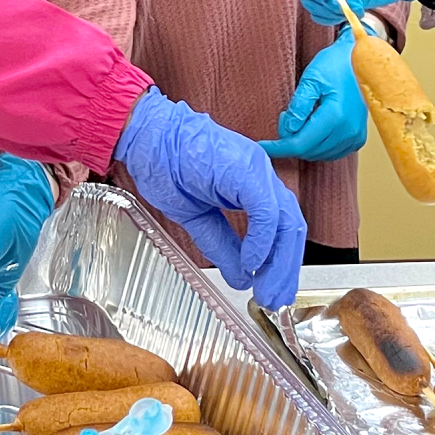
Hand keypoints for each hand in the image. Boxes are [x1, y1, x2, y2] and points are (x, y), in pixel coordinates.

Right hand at [116, 88, 305, 310]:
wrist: (144, 134)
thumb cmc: (161, 163)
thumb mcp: (195, 216)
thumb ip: (221, 244)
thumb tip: (241, 276)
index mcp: (250, 182)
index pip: (280, 227)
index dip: (280, 262)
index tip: (270, 289)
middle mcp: (259, 173)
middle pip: (290, 227)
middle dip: (285, 269)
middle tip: (275, 299)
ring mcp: (255, 169)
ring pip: (286, 220)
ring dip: (280, 261)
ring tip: (268, 290)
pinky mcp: (245, 170)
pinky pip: (265, 211)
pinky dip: (262, 240)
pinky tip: (252, 262)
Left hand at [264, 31, 366, 162]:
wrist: (362, 60)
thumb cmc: (335, 65)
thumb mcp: (311, 79)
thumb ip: (299, 106)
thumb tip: (288, 130)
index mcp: (336, 116)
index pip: (301, 143)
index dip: (279, 147)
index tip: (262, 146)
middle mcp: (348, 131)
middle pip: (309, 151)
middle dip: (290, 141)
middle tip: (284, 117)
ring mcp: (356, 136)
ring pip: (320, 155)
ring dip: (304, 144)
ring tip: (299, 119)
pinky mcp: (358, 138)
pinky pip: (333, 152)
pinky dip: (317, 146)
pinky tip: (311, 128)